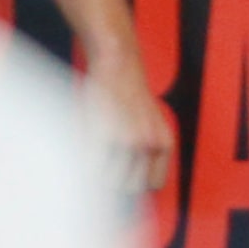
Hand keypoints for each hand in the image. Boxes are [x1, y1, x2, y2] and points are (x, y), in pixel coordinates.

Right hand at [77, 50, 178, 194]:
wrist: (118, 61)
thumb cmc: (127, 93)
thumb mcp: (148, 122)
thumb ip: (144, 151)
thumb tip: (127, 186)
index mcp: (164, 143)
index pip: (154, 183)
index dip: (136, 181)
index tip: (122, 174)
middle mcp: (150, 144)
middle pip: (132, 186)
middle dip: (115, 179)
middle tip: (104, 162)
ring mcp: (128, 140)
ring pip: (111, 181)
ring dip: (99, 173)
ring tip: (94, 152)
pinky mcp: (106, 134)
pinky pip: (92, 166)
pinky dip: (86, 164)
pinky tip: (84, 149)